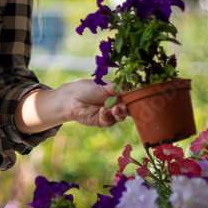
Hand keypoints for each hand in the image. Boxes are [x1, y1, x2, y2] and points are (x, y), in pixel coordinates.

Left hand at [14, 79, 129, 133]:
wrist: (71, 97)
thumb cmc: (87, 88)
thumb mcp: (105, 85)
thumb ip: (119, 87)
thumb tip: (133, 87)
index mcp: (118, 95)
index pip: (131, 98)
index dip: (135, 99)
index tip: (137, 98)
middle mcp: (116, 105)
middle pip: (129, 110)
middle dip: (128, 109)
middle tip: (125, 106)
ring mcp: (110, 114)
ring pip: (121, 117)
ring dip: (119, 113)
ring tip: (115, 108)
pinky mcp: (102, 121)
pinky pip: (109, 121)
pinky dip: (107, 116)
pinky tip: (102, 110)